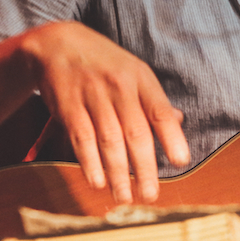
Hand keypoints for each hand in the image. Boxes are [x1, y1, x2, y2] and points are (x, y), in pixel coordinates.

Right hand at [17, 21, 189, 202]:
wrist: (58, 44)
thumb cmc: (104, 64)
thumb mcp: (133, 72)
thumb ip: (152, 100)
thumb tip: (177, 122)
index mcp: (140, 78)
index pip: (160, 111)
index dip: (172, 137)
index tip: (181, 162)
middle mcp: (118, 87)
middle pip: (135, 133)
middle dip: (144, 168)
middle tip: (150, 195)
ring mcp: (93, 96)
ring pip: (109, 140)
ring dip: (118, 173)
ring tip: (125, 196)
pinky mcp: (68, 106)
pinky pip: (81, 139)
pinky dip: (90, 163)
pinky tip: (98, 181)